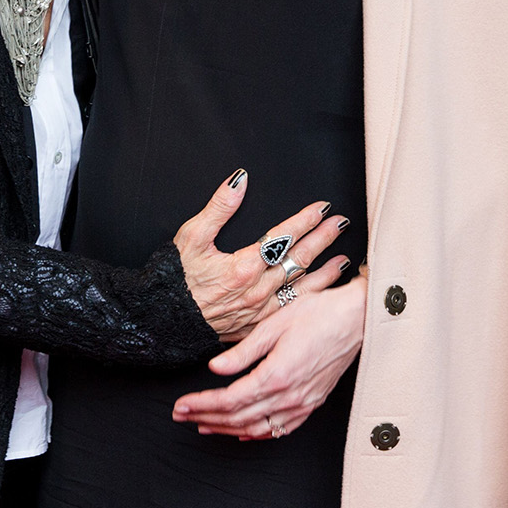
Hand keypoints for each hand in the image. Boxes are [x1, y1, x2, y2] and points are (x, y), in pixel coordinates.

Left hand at [172, 271, 366, 436]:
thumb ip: (243, 352)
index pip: (228, 400)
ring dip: (227, 430)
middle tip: (181, 417)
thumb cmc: (319, 314)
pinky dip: (257, 434)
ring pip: (257, 429)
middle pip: (238, 418)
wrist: (357, 318)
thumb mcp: (274, 324)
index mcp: (276, 376)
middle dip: (205, 419)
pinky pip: (280, 429)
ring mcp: (303, 403)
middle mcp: (289, 396)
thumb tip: (215, 368)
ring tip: (203, 426)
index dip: (201, 405)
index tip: (181, 406)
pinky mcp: (312, 403)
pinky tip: (244, 433)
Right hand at [173, 170, 349, 340]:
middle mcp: (256, 290)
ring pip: (300, 289)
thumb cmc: (175, 278)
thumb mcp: (192, 236)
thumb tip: (239, 181)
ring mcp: (259, 311)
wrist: (163, 319)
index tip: (323, 208)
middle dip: (322, 240)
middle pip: (298, 260)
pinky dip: (309, 300)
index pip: (283, 238)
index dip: (305, 221)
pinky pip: (290, 312)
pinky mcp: (256, 326)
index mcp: (243, 266)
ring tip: (343, 260)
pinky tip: (321, 294)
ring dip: (324, 273)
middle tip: (341, 224)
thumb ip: (219, 207)